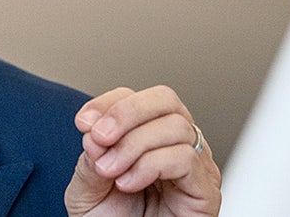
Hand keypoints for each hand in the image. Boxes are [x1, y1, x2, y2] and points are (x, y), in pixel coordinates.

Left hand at [64, 86, 220, 215]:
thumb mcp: (87, 188)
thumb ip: (90, 159)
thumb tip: (96, 133)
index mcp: (148, 136)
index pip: (136, 97)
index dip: (109, 103)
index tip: (83, 123)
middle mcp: (176, 145)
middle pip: (165, 99)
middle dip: (125, 113)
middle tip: (99, 138)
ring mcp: (196, 166)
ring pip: (176, 126)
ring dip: (134, 145)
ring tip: (112, 172)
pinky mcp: (206, 191)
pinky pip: (186, 158)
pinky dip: (151, 165)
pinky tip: (130, 183)